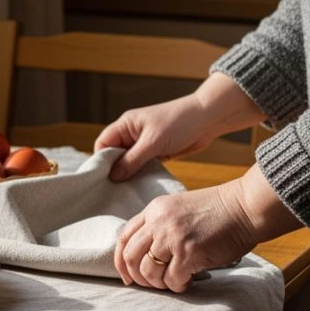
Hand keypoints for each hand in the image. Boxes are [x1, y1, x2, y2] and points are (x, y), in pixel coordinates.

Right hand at [95, 73, 266, 180]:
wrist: (208, 118)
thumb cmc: (179, 123)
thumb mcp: (153, 142)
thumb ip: (132, 160)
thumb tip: (113, 176)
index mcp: (126, 125)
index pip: (103, 144)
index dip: (100, 161)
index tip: (101, 180)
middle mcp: (132, 134)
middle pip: (114, 155)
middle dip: (114, 170)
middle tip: (113, 190)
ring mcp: (145, 144)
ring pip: (129, 162)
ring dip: (129, 174)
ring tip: (126, 191)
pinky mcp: (158, 152)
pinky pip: (143, 165)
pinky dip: (142, 174)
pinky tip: (141, 186)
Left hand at [114, 166, 301, 291]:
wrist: (246, 207)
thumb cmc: (219, 212)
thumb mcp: (179, 209)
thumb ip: (160, 226)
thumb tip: (147, 255)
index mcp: (153, 210)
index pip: (123, 239)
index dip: (121, 262)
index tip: (127, 277)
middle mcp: (158, 222)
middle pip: (131, 257)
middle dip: (138, 278)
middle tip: (152, 285)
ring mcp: (172, 237)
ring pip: (149, 272)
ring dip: (159, 284)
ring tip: (173, 282)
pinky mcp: (189, 252)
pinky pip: (172, 279)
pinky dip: (178, 286)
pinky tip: (188, 282)